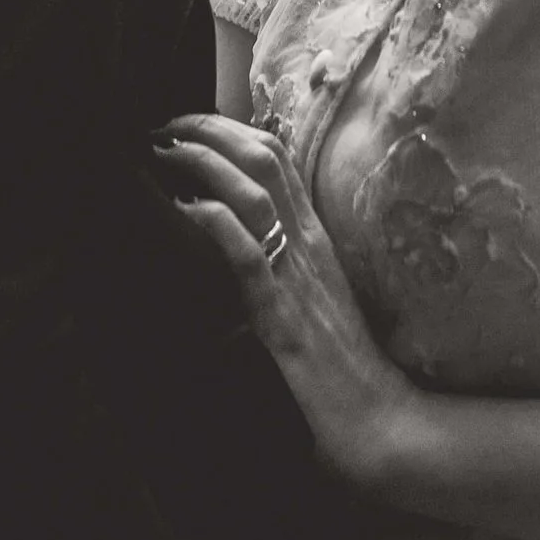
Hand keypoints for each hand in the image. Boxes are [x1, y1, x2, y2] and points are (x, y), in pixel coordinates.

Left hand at [156, 112, 415, 494]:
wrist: (375, 415)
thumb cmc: (338, 364)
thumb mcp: (310, 296)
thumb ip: (280, 261)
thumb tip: (235, 234)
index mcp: (315, 236)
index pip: (278, 158)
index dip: (230, 130)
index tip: (187, 124)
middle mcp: (309, 244)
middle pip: (265, 160)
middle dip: (210, 130)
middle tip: (164, 124)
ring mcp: (298, 277)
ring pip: (257, 195)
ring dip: (206, 165)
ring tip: (165, 152)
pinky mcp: (284, 317)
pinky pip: (250, 258)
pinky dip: (217, 226)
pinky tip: (188, 210)